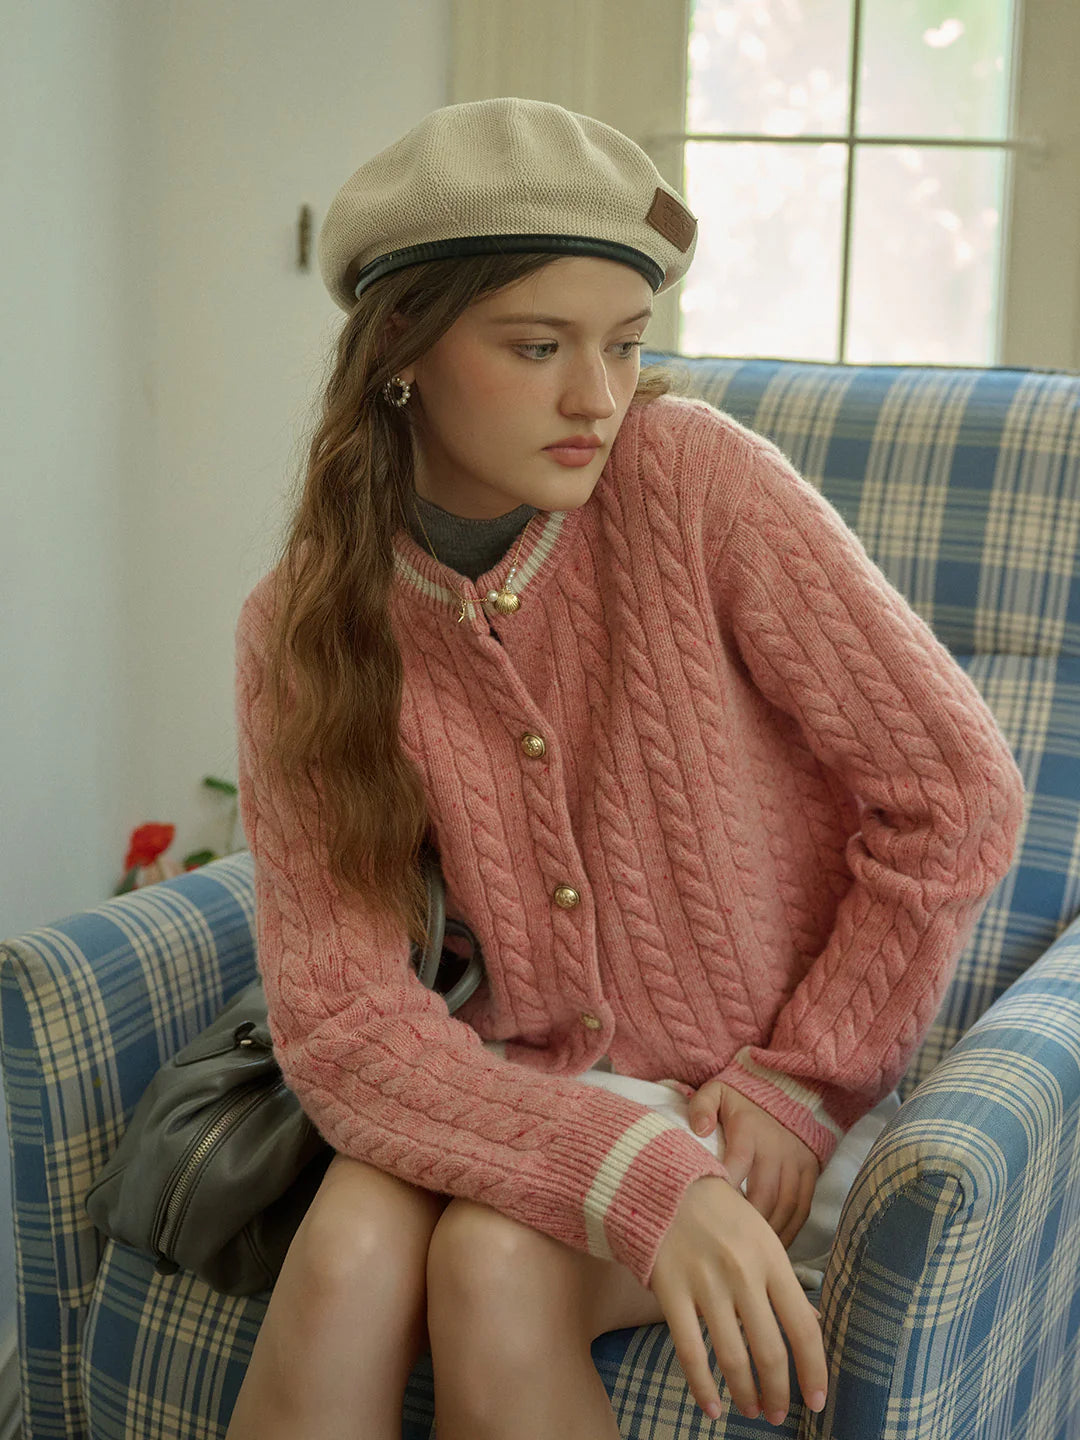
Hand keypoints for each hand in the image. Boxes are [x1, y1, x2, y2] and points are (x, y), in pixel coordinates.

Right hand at [650, 1175, 827, 1423]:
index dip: (813, 1371)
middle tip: (778, 1413)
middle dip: (777, 1393)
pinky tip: (711, 1408)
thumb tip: (812, 1326)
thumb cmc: (720, 1212)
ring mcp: (705, 1282)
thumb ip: (784, 1282)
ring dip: (745, 1394)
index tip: (816, 1401)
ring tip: (750, 1410)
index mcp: (771, 1258)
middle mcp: (743, 1273)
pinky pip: (689, 1351)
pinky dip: (702, 1387)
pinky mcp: (671, 1290)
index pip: (803, 1328)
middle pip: (770, 1350)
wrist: (664, 1182)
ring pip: (732, 1357)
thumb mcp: (762, 1236)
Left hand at [687, 1080, 819, 1248]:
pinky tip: (774, 1245)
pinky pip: (803, 1207)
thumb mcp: (717, 1092)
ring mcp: (796, 1161)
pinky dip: (790, 1230)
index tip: (711, 1214)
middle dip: (747, 1222)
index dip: (726, 1192)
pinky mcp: (810, 1171)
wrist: (786, 1090)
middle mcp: (776, 1147)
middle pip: (764, 1194)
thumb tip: (699, 1130)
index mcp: (749, 1129)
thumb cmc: (742, 1100)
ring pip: (786, 1206)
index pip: (737, 1164)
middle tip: (729, 1243)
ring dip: (769, 1231)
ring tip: (750, 1251)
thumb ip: (702, 1106)